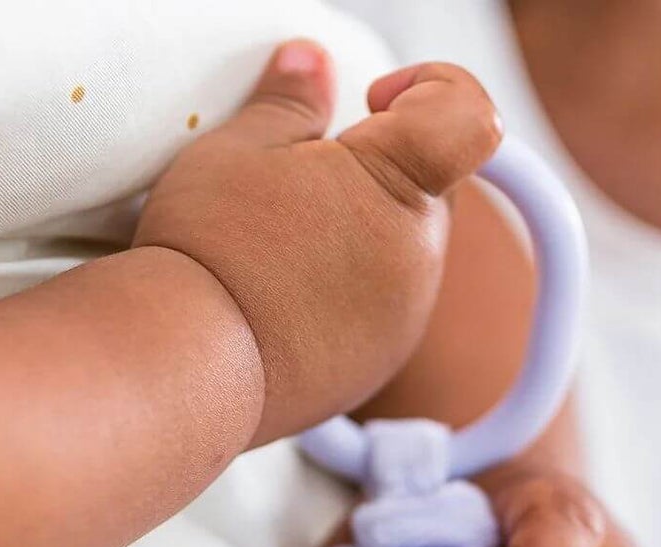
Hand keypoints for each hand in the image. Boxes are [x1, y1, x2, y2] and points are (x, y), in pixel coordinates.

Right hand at [135, 42, 501, 447]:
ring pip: (401, 254)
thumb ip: (290, 101)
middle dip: (379, 170)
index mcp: (399, 185)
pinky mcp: (375, 368)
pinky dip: (343, 293)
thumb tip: (313, 63)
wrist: (189, 370)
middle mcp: (419, 259)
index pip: (471, 119)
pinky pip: (377, 312)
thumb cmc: (212, 250)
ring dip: (358, 236)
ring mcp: (403, 321)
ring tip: (278, 247)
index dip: (435, 91)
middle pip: (428, 189)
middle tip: (300, 179)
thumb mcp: (239, 147)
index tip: (376, 101)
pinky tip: (280, 297)